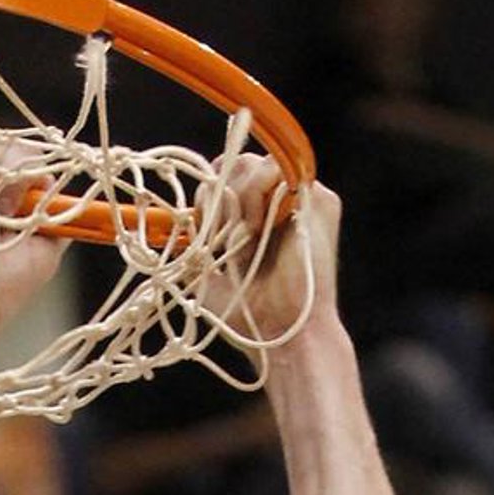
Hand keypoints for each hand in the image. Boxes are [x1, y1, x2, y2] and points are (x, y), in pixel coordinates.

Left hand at [195, 157, 340, 347]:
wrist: (280, 332)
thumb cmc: (247, 312)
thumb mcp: (208, 274)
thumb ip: (196, 243)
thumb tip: (174, 219)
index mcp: (259, 215)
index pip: (226, 174)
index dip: (210, 193)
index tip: (205, 228)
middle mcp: (281, 201)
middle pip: (237, 162)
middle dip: (221, 196)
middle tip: (227, 238)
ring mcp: (302, 198)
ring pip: (253, 163)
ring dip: (237, 200)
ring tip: (245, 239)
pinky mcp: (319, 199)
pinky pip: (276, 167)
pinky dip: (256, 193)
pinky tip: (258, 229)